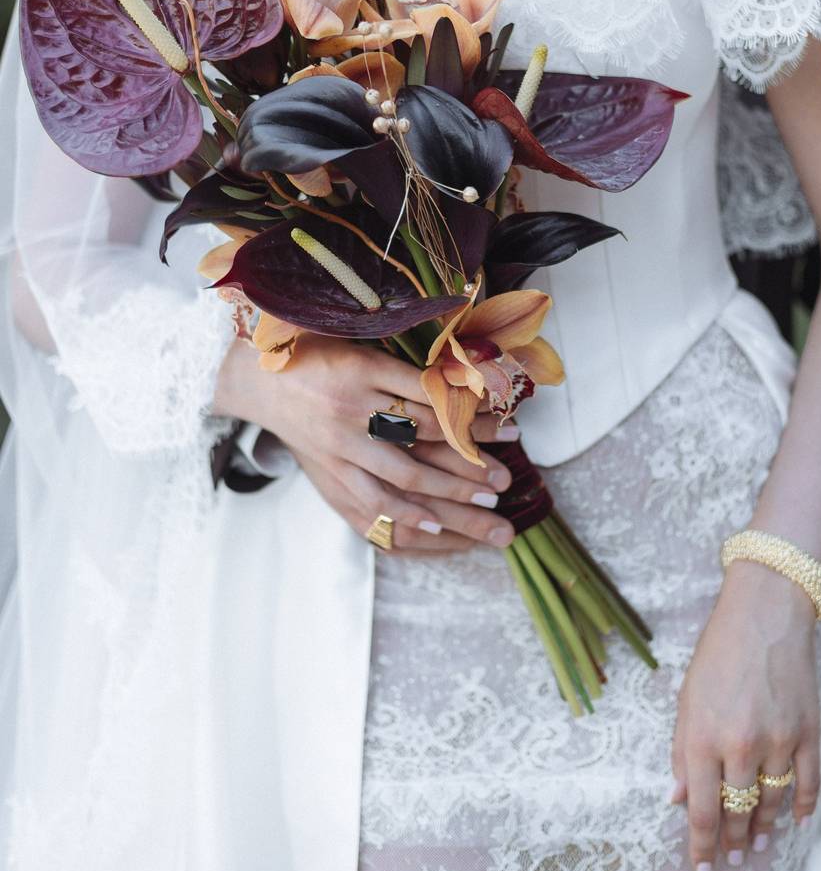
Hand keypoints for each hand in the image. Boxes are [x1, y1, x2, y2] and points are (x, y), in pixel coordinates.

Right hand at [213, 334, 517, 553]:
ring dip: (447, 500)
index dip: (473, 416)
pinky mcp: (327, 475)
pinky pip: (368, 506)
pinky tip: (433, 528)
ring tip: (487, 511)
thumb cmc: (320, 354)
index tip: (512, 428)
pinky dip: (403, 519)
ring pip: (399, 483)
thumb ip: (408, 362)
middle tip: (506, 481)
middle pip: (420, 446)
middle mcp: (349, 410)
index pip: (429, 398)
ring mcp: (336, 448)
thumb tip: (470, 373)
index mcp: (361, 368)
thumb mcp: (362, 342)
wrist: (259, 381)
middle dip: (468, 468)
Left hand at [670, 561, 819, 870]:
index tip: (702, 870)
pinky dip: (803, 808)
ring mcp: (779, 741)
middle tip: (731, 859)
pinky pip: (808, 783)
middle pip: (738, 813)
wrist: (765, 613)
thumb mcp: (686, 699)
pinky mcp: (809, 732)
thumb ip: (682, 752)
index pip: (702, 810)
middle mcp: (741, 746)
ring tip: (756, 845)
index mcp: (703, 739)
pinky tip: (796, 824)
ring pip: (773, 803)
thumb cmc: (718, 653)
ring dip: (764, 829)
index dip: (700, 846)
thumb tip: (678, 799)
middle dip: (731, 841)